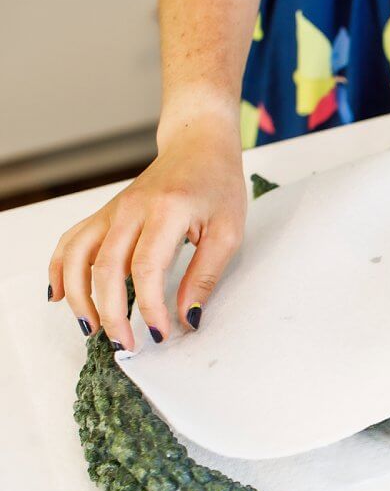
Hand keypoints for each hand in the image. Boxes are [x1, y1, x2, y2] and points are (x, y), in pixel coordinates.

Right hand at [49, 111, 246, 349]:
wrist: (198, 145)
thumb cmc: (218, 185)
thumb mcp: (228, 232)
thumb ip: (205, 275)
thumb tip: (187, 317)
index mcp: (167, 211)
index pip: (146, 267)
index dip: (148, 306)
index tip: (159, 334)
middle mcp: (131, 209)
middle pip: (105, 267)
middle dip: (111, 312)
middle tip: (125, 345)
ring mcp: (112, 210)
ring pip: (76, 255)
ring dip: (78, 296)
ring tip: (93, 328)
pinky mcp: (105, 214)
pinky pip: (71, 242)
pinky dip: (59, 270)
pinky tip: (60, 296)